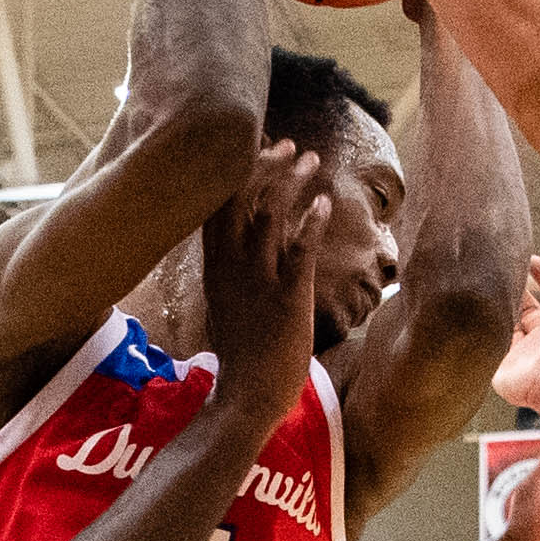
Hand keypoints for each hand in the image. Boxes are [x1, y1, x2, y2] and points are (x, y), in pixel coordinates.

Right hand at [198, 141, 325, 397]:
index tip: (253, 149)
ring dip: (291, 181)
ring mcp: (259, 280)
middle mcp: (232, 266)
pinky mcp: (287, 297)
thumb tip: (238, 249)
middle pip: (240, 199)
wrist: (248, 396)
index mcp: (215, 266)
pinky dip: (311, 221)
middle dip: (263, 164)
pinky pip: (299, 249)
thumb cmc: (242, 355)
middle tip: (286, 144)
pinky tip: (323, 202)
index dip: (235, 172)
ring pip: (271, 214)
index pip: (217, 206)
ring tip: (310, 158)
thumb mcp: (225, 304)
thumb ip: (230, 272)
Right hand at [494, 256, 539, 414]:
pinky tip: (476, 312)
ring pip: (507, 325)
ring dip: (500, 307)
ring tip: (489, 286)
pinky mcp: (502, 365)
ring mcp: (521, 352)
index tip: (529, 259)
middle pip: (528, 308)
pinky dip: (485, 330)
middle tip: (505, 272)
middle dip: (518, 289)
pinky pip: (490, 345)